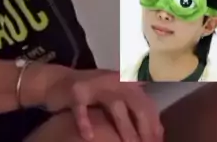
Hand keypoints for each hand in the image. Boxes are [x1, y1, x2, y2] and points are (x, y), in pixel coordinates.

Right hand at [44, 68, 162, 141]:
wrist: (57, 81)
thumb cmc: (92, 94)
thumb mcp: (116, 97)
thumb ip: (135, 109)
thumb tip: (160, 132)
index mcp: (125, 82)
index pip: (147, 102)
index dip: (155, 123)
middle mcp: (113, 80)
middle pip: (135, 102)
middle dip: (144, 127)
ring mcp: (94, 84)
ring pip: (114, 105)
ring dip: (125, 127)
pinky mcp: (75, 91)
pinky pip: (82, 108)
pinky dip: (86, 122)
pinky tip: (89, 136)